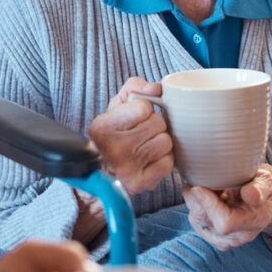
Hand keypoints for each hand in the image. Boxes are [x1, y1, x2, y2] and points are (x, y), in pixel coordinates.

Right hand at [88, 77, 173, 195]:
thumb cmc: (114, 135)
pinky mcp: (141, 183)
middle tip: (141, 134)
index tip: (134, 118)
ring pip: (165, 142)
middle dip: (153, 126)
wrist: (102, 173)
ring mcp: (127, 169)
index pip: (143, 107)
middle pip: (157, 124)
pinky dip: (162, 161)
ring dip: (159, 143)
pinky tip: (149, 161)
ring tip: (145, 147)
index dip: (143, 110)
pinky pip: (169, 162)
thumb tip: (156, 88)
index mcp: (103, 127)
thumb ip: (135, 88)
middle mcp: (113, 149)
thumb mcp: (116, 107)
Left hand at [182, 164, 271, 251]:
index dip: (208, 204)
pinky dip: (196, 204)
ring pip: (196, 219)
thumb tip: (250, 194)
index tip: (199, 185)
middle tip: (204, 178)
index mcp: (256, 221)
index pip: (225, 222)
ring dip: (195, 199)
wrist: (265, 201)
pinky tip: (209, 195)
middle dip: (197, 197)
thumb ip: (260, 188)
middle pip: (205, 220)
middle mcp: (240, 236)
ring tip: (212, 186)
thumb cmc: (264, 186)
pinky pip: (195, 220)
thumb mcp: (267, 181)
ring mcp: (225, 240)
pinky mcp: (213, 237)